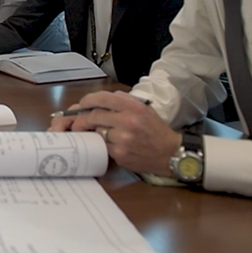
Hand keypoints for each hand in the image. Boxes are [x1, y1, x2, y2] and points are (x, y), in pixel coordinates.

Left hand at [49, 91, 180, 176]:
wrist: (170, 153)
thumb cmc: (155, 130)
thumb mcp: (144, 108)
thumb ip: (124, 100)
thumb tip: (102, 99)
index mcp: (133, 107)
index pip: (102, 98)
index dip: (87, 100)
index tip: (82, 104)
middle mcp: (127, 121)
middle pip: (93, 116)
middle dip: (84, 118)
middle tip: (81, 121)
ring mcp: (122, 139)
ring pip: (96, 131)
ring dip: (95, 131)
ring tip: (99, 132)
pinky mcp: (119, 153)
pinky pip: (102, 145)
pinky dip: (102, 143)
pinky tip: (109, 143)